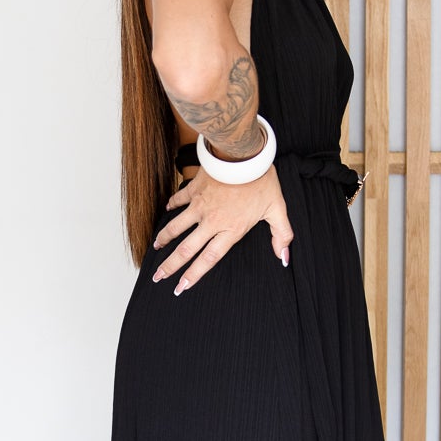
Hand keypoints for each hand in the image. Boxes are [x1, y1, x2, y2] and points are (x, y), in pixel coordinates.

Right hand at [151, 164, 292, 294]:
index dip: (194, 275)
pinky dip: (171, 206)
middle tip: (158, 277)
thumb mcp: (277, 209)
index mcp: (231, 230)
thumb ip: (282, 235)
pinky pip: (179, 200)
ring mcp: (200, 205)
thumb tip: (284, 257)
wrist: (243, 154)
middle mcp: (211, 221)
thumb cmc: (262, 180)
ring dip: (164, 239)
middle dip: (170, 266)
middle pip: (186, 249)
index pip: (208, 259)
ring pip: (176, 227)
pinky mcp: (195, 189)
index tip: (181, 286)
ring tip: (156, 249)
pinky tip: (166, 211)